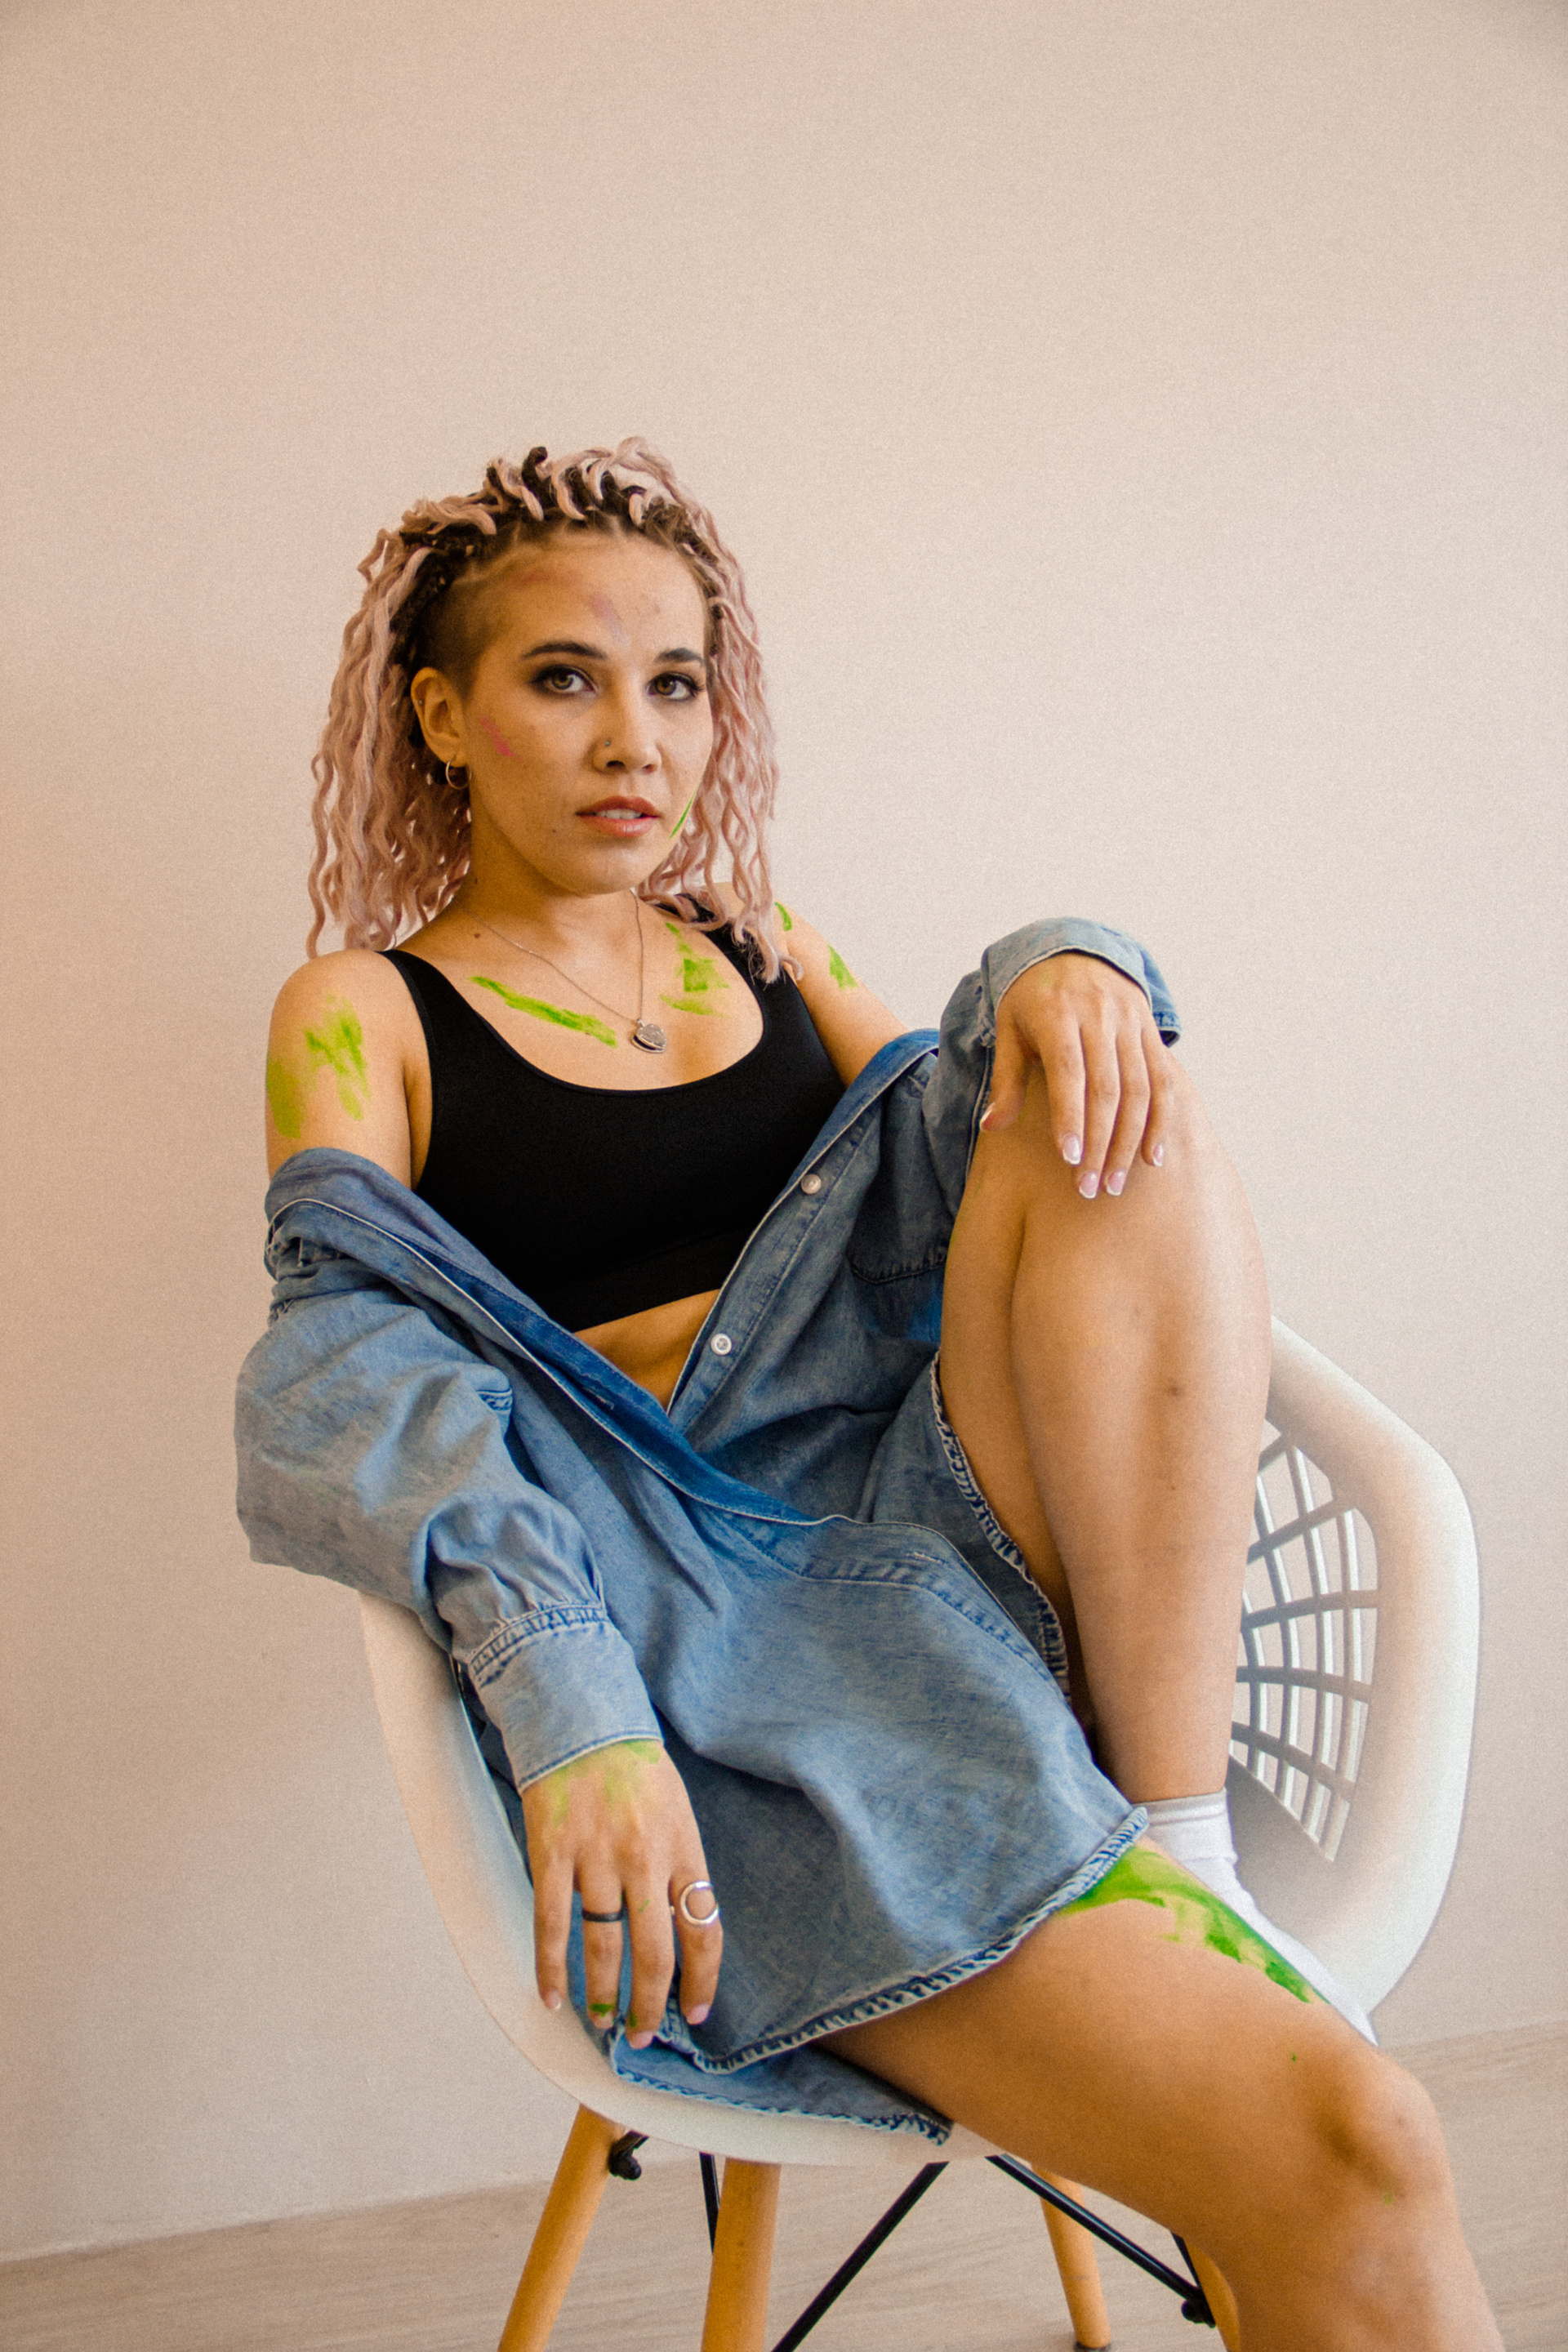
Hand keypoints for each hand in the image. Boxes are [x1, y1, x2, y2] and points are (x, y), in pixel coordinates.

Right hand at [521, 1739, 721, 2048]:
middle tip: (642, 2033)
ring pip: (603, 1947)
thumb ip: (677, 1865)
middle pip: (654, 1953)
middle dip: (650, 2004)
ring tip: (604, 2022)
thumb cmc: (634, 1765)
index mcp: (683, 1847)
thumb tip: (678, 1927)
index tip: (695, 2011)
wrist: (583, 1719)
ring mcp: (597, 1858)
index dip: (702, 1979)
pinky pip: (552, 1925)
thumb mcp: (676, 1810)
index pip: (703, 1929)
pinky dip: (551, 1969)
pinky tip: (553, 1996)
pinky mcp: (553, 1854)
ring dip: (604, 1995)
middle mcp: (644, 1858)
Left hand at [980, 953, 1172, 1199]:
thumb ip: (1005, 1079)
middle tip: (1088, 1187)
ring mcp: (1130, 1023)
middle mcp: (1099, 1015)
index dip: (1070, 1116)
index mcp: (1058, 1013)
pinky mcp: (1149, 1031)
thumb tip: (990, 1128)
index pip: (1068, 1071)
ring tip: (1114, 1183)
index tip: (1068, 1159)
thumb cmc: (1032, 1001)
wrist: (1074, 951)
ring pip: (1138, 1089)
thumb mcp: (1009, 1030)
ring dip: (1130, 1141)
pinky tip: (1153, 1157)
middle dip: (1099, 1143)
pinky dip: (1161, 1120)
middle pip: (1106, 1088)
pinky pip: (1163, 1080)